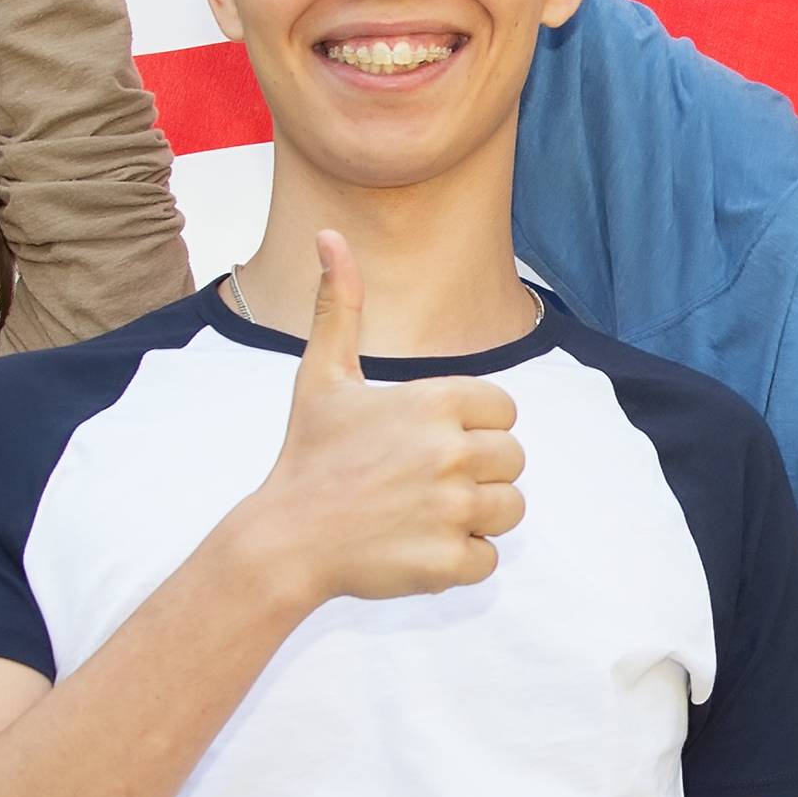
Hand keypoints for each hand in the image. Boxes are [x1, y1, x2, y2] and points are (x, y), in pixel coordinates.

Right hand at [240, 233, 526, 607]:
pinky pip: (488, 558)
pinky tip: (415, 547)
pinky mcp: (450, 561)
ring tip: (421, 514)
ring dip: (474, 516)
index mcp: (436, 400)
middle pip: (514, 460)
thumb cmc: (309, 455)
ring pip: (510, 509)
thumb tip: (328, 235)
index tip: (429, 443)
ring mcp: (453, 508)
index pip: (504, 411)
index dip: (474, 428)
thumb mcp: (322, 375)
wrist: (283, 539)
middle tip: (421, 484)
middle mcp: (452, 451)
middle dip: (477, 474)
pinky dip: (459, 560)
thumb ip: (340, 305)